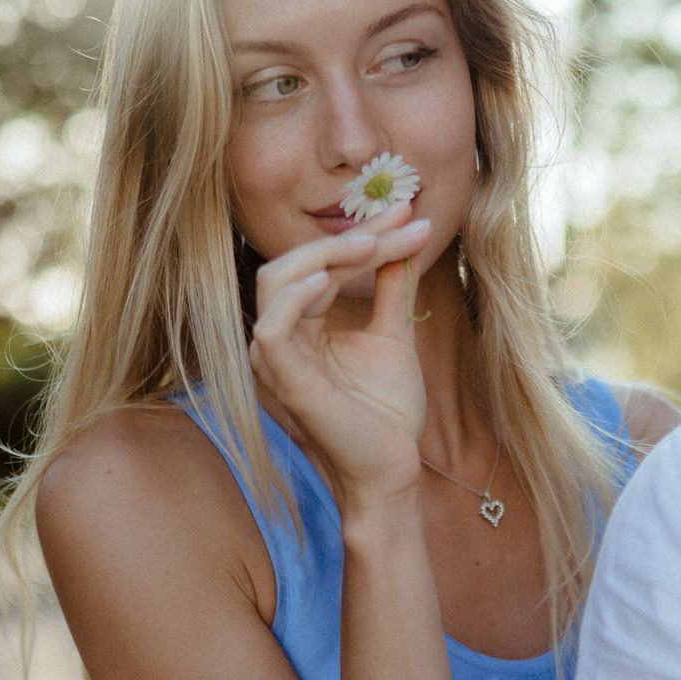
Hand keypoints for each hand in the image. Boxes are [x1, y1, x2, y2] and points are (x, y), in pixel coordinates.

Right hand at [246, 206, 435, 509]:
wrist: (392, 467)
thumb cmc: (386, 412)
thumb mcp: (393, 335)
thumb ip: (392, 287)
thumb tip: (406, 237)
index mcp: (302, 325)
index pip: (321, 264)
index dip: (365, 234)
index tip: (409, 212)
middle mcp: (281, 337)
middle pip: (294, 263)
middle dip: (347, 236)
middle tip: (398, 219)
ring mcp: (276, 359)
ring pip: (276, 282)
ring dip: (324, 256)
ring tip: (370, 244)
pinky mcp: (283, 380)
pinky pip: (271, 328)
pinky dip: (295, 299)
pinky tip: (327, 282)